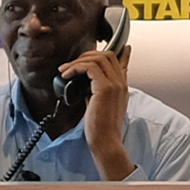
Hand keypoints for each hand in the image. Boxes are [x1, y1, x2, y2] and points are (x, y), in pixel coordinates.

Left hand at [61, 45, 135, 180]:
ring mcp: (115, 84)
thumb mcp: (101, 106)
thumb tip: (84, 84)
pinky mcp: (105, 88)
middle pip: (108, 55)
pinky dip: (76, 67)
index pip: (123, 63)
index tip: (117, 47)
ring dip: (78, 61)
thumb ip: (97, 92)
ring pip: (98, 58)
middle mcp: (121, 83)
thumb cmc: (102, 129)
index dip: (119, 53)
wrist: (106, 142)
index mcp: (122, 87)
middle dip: (88, 55)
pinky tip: (67, 74)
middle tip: (74, 63)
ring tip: (66, 69)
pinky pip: (90, 67)